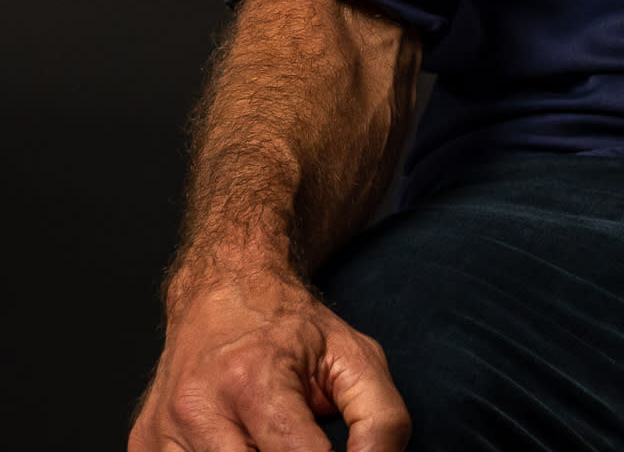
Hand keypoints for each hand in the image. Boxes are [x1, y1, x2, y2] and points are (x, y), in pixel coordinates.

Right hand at [129, 265, 409, 451]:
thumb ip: (380, 420)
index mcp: (256, 380)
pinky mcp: (143, 445)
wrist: (221, 288)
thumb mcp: (356, 356)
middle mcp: (198, 407)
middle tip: (301, 440)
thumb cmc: (291, 328)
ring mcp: (162, 431)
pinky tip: (238, 440)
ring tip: (269, 436)